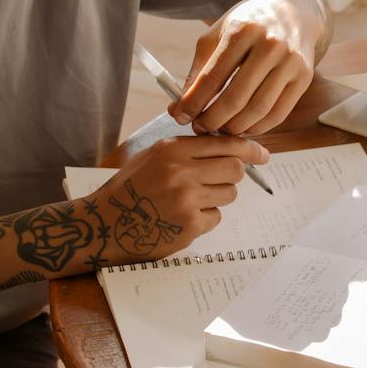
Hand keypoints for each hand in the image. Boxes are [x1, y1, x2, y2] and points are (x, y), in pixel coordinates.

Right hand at [88, 135, 268, 262]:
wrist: (103, 224)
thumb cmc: (130, 190)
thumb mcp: (152, 157)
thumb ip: (186, 151)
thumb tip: (228, 149)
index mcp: (172, 149)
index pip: (224, 143)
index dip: (250, 148)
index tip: (263, 154)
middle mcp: (181, 171)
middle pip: (234, 169)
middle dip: (231, 176)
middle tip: (217, 182)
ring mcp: (187, 198)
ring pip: (228, 194)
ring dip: (216, 198)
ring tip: (190, 201)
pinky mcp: (190, 224)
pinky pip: (216, 216)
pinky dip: (204, 218)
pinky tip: (181, 218)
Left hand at [175, 0, 320, 135]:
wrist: (292, 11)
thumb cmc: (248, 25)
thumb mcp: (219, 35)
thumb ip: (199, 70)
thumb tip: (179, 108)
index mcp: (243, 30)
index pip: (212, 76)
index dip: (193, 102)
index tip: (180, 116)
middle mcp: (270, 45)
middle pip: (235, 98)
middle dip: (212, 119)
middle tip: (199, 127)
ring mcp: (290, 62)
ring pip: (258, 109)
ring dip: (234, 128)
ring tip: (220, 130)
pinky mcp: (304, 77)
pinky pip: (278, 113)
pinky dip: (258, 128)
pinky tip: (243, 128)